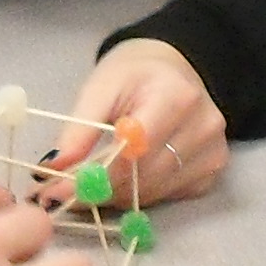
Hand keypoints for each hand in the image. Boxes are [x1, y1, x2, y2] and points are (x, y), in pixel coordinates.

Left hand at [39, 40, 226, 211]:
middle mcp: (203, 127)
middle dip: (99, 191)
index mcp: (176, 97)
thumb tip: (52, 169)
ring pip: (155, 192)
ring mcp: (213, 151)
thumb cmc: (135, 74)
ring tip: (88, 186)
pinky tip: (125, 180)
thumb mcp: (100, 88)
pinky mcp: (213, 169)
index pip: (133, 152)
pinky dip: (141, 195)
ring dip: (116, 197)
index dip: (94, 176)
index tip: (57, 191)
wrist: (174, 68)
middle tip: (63, 195)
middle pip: (145, 177)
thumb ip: (78, 129)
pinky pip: (169, 195)